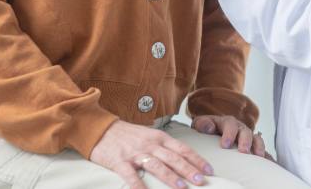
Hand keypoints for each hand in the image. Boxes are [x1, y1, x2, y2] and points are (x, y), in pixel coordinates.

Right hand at [90, 120, 212, 187]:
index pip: (183, 149)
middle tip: (202, 181)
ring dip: (171, 177)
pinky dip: (139, 186)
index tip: (209, 170)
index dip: (197, 159)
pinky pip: (131, 176)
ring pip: (157, 165)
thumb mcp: (149, 135)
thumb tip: (182, 158)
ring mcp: (135, 153)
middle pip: (174, 158)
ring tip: (182, 187)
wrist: (101, 129)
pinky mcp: (120, 162)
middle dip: (189, 170)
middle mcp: (150, 144)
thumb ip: (164, 145)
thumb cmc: (127, 134)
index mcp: (159, 137)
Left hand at [192, 115, 270, 159]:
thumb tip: (210, 128)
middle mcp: (240, 128)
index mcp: (227, 122)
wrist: (212, 129)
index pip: (230, 125)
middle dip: (245, 141)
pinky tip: (270, 163)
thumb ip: (203, 123)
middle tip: (243, 151)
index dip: (229, 134)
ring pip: (257, 139)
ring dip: (259, 147)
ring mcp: (248, 137)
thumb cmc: (206, 128)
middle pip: (246, 132)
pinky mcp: (252, 146)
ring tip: (259, 156)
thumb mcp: (200, 124)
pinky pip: (262, 149)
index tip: (225, 145)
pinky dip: (267, 155)